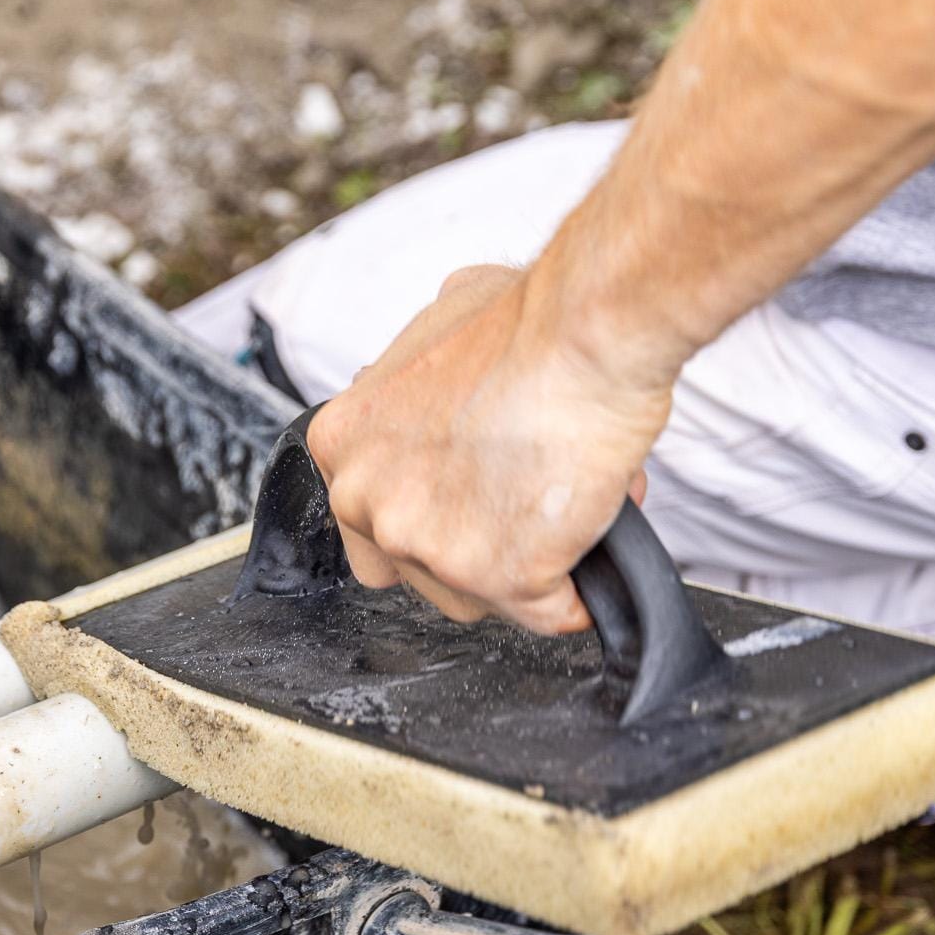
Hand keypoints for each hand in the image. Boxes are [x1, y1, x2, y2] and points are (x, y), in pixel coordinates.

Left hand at [306, 264, 669, 633]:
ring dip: (526, 567)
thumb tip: (437, 385)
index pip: (368, 522)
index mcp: (341, 442)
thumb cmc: (529, 323)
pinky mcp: (495, 577)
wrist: (585, 332)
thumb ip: (420, 375)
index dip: (432, 514)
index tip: (470, 495)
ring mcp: (425, 544)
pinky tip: (592, 527)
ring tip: (565, 500)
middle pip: (417, 571)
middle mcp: (366, 499)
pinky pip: (547, 611)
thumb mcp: (441, 322)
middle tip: (523, 496)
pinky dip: (579, 586)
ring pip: (478, 599)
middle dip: (475, 548)